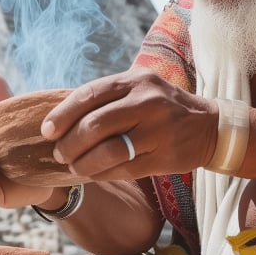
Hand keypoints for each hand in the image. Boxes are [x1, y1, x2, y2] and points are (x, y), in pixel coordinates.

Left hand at [42, 68, 218, 180]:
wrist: (209, 126)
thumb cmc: (161, 107)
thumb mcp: (138, 89)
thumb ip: (106, 98)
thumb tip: (60, 117)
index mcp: (135, 80)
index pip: (89, 95)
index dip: (63, 114)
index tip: (46, 130)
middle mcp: (147, 102)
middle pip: (95, 125)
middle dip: (70, 143)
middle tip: (59, 153)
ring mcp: (158, 130)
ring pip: (108, 151)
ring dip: (83, 163)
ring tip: (74, 166)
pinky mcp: (165, 156)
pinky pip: (124, 169)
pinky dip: (102, 174)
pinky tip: (94, 174)